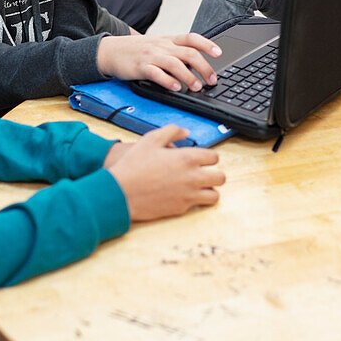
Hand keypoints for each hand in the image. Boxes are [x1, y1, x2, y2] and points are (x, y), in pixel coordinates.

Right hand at [97, 33, 220, 91]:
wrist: (110, 50)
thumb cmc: (137, 50)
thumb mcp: (158, 46)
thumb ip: (176, 52)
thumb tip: (197, 65)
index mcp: (168, 40)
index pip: (192, 38)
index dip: (207, 44)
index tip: (219, 53)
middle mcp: (162, 46)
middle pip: (188, 53)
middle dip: (204, 67)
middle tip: (212, 80)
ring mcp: (151, 56)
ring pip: (175, 64)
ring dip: (189, 77)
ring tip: (197, 87)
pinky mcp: (140, 67)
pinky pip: (156, 73)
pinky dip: (167, 81)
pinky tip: (175, 88)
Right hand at [108, 125, 225, 220]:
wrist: (120, 192)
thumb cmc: (133, 166)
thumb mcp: (150, 139)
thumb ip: (171, 131)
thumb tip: (185, 131)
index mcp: (187, 158)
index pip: (214, 157)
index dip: (210, 157)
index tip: (204, 159)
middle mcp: (192, 177)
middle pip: (220, 177)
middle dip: (215, 174)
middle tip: (207, 173)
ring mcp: (188, 195)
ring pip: (214, 195)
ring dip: (209, 190)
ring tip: (201, 187)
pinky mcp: (181, 209)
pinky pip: (198, 206)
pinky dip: (195, 200)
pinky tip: (186, 195)